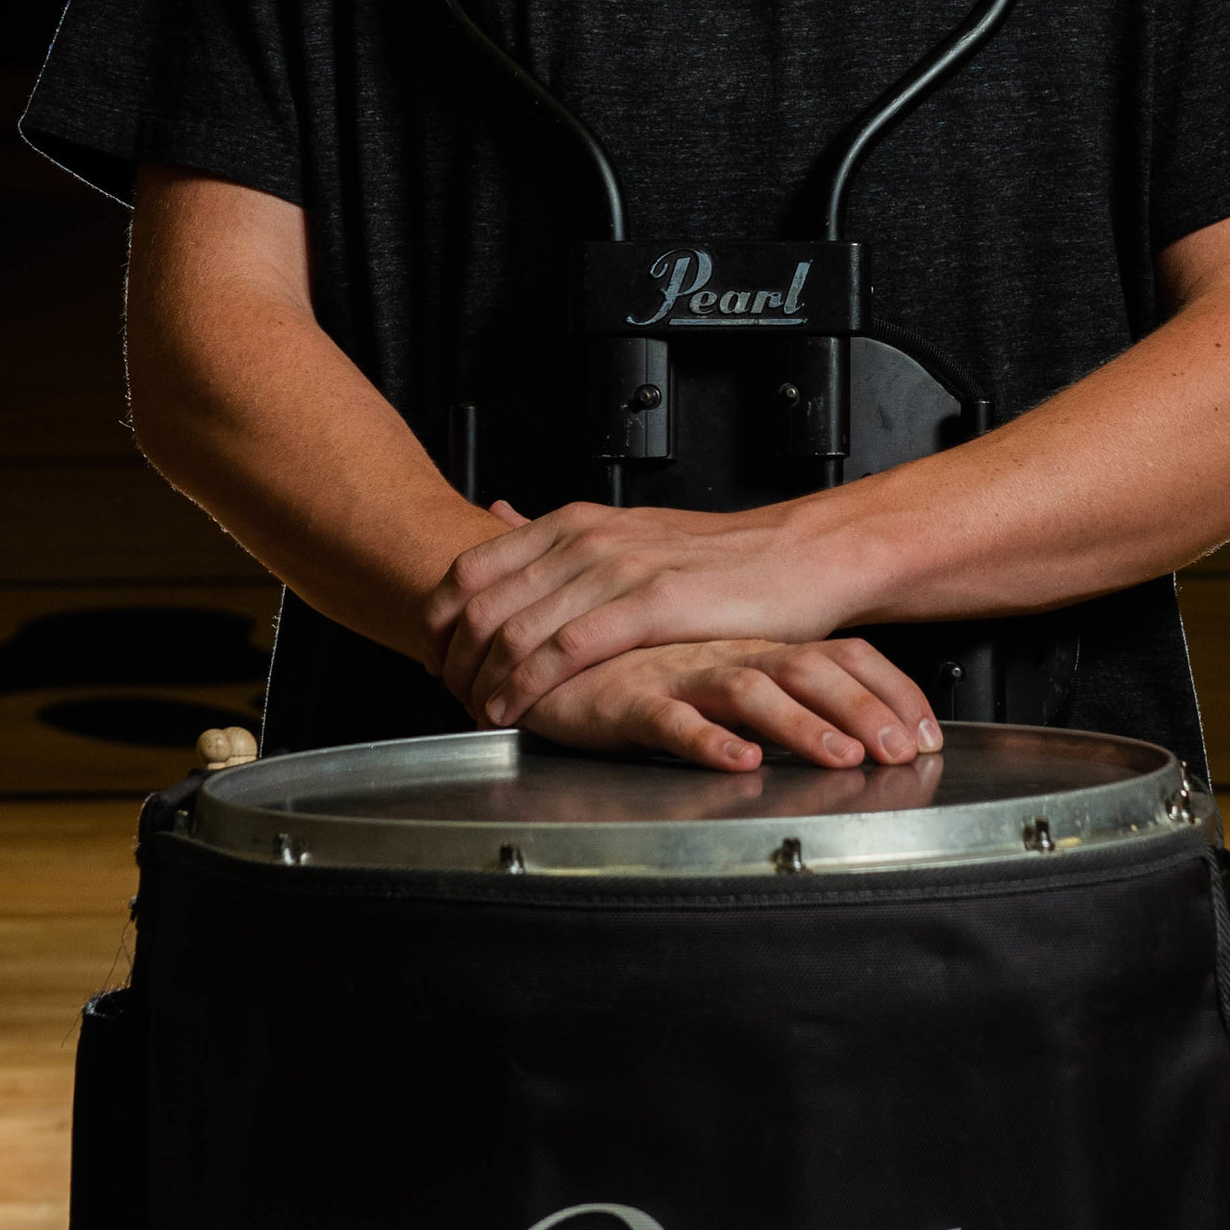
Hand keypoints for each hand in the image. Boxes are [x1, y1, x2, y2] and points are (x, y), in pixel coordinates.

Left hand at [426, 495, 851, 729]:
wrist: (795, 556)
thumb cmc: (713, 559)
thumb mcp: (623, 530)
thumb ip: (557, 536)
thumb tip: (493, 516)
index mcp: (573, 521)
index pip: (471, 569)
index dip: (439, 622)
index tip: (433, 660)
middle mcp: (585, 538)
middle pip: (482, 604)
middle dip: (452, 660)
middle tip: (446, 697)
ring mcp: (616, 569)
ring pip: (515, 628)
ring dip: (481, 680)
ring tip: (473, 713)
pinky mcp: (650, 605)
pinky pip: (565, 649)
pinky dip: (526, 685)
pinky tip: (513, 710)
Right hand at [521, 637, 940, 773]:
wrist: (553, 648)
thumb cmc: (641, 668)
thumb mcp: (723, 676)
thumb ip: (778, 693)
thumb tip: (853, 727)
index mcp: (755, 646)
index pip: (841, 657)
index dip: (889, 693)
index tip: (929, 736)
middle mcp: (726, 653)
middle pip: (808, 670)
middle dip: (863, 712)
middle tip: (904, 754)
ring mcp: (678, 672)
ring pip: (749, 692)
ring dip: (801, 726)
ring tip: (840, 758)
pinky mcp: (629, 699)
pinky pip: (672, 719)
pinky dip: (708, 740)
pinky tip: (738, 759)